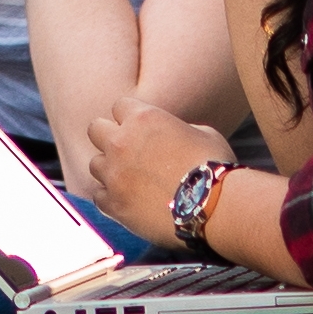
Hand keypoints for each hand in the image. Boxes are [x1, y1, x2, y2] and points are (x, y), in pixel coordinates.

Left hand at [73, 91, 228, 238]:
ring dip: (110, 169)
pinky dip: (111, 197)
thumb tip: (169, 134)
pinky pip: (98, 195)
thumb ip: (175, 129)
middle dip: (109, 137)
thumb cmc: (216, 167)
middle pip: (95, 129)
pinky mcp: (112, 204)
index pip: (120, 106)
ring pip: (95, 164)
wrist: (218, 207)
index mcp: (143, 119)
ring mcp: (113, 174)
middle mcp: (120, 142)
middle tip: (127, 151)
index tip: (141, 129)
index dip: (130, 117)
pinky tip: (130, 201)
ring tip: (132, 180)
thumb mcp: (203, 133)